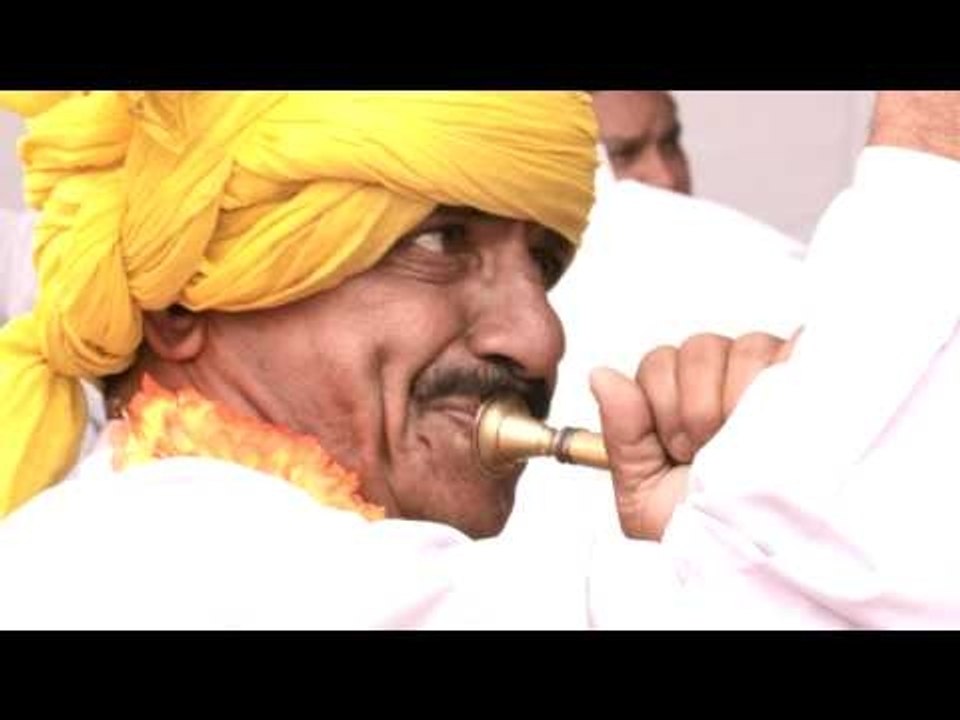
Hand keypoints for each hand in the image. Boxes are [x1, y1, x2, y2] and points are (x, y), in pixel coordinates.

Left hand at [591, 331, 795, 539]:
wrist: (766, 551)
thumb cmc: (711, 526)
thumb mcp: (644, 493)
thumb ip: (620, 433)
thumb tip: (602, 376)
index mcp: (680, 398)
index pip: (658, 363)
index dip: (660, 404)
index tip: (676, 448)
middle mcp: (723, 379)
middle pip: (696, 350)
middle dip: (696, 408)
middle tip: (707, 450)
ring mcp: (768, 372)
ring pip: (742, 347)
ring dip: (737, 402)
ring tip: (743, 446)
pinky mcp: (808, 371)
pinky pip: (786, 350)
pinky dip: (775, 385)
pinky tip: (772, 425)